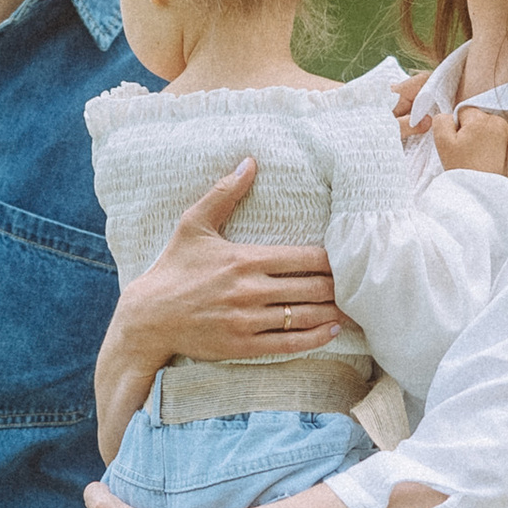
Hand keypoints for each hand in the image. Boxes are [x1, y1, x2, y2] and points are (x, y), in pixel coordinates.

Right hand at [119, 160, 341, 362]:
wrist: (148, 318)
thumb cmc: (173, 269)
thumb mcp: (194, 225)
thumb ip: (225, 193)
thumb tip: (250, 161)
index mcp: (245, 258)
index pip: (306, 257)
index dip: (333, 259)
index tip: (348, 258)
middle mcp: (250, 290)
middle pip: (313, 287)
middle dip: (340, 286)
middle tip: (359, 285)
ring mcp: (248, 321)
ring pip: (305, 315)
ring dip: (334, 312)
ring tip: (354, 308)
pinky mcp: (243, 346)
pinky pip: (289, 344)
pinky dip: (316, 337)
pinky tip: (332, 329)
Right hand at [431, 101, 507, 179]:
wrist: (484, 196)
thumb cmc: (463, 170)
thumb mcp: (443, 144)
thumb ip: (442, 121)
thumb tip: (450, 115)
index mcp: (480, 120)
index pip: (465, 112)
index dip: (459, 128)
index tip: (461, 144)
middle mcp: (501, 123)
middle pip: (482, 119)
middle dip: (476, 132)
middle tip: (472, 153)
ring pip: (496, 129)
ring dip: (490, 139)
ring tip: (484, 159)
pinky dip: (502, 148)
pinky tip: (495, 161)